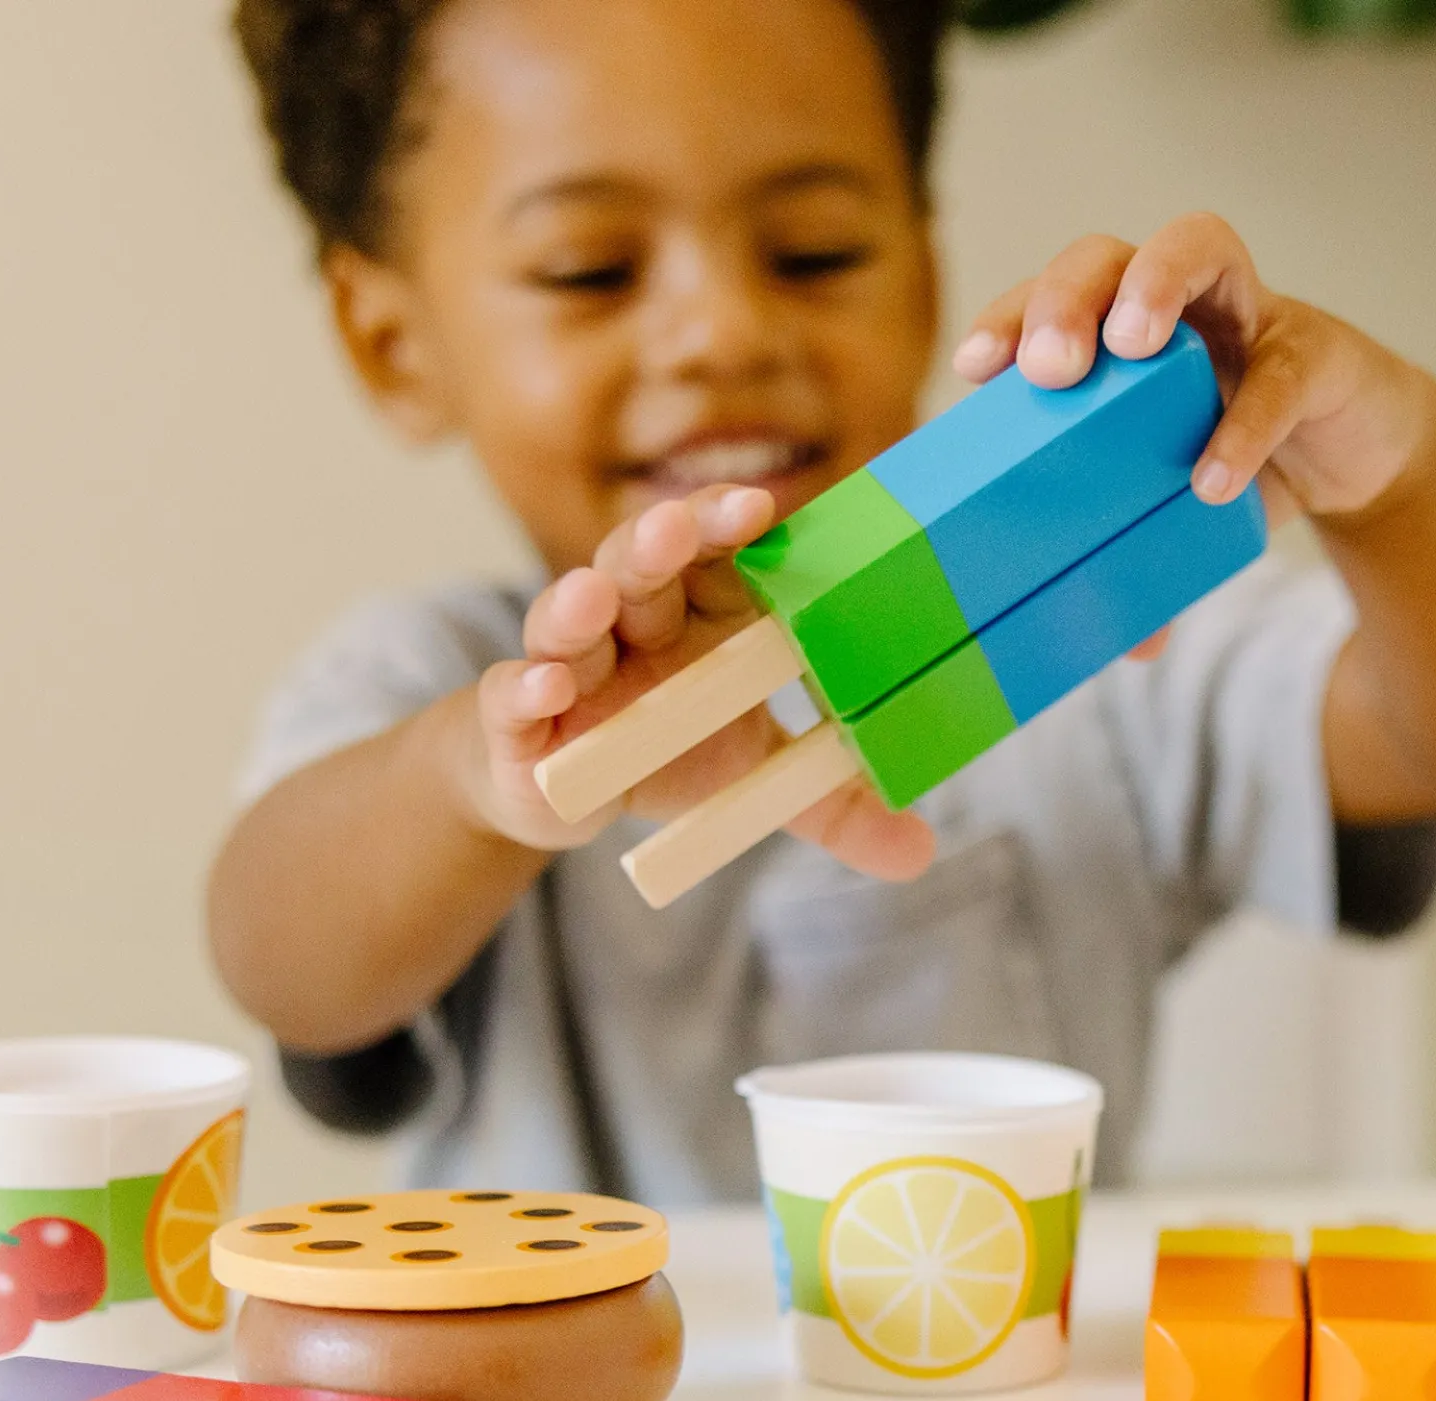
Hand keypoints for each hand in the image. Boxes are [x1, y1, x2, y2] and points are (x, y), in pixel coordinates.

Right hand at [460, 486, 935, 880]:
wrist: (557, 789)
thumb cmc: (664, 749)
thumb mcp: (754, 774)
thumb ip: (832, 806)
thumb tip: (920, 853)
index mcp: (695, 614)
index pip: (713, 552)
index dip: (729, 528)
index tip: (763, 512)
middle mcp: (630, 625)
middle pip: (638, 566)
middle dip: (656, 543)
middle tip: (679, 528)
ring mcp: (570, 667)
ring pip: (568, 619)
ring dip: (576, 604)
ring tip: (591, 598)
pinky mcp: (518, 722)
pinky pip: (515, 695)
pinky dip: (526, 689)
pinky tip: (545, 687)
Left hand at [951, 212, 1435, 530]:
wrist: (1357, 455)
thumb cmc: (1241, 463)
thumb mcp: (1180, 512)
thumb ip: (1152, 566)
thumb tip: (1133, 649)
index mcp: (1117, 337)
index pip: (1046, 299)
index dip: (1008, 318)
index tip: (974, 368)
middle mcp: (1175, 304)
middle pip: (1103, 255)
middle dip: (1065, 300)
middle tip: (1049, 368)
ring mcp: (1249, 312)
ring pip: (1196, 246)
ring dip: (1153, 286)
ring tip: (1129, 345)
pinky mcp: (1317, 350)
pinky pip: (1281, 371)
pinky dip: (1247, 423)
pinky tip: (1213, 478)